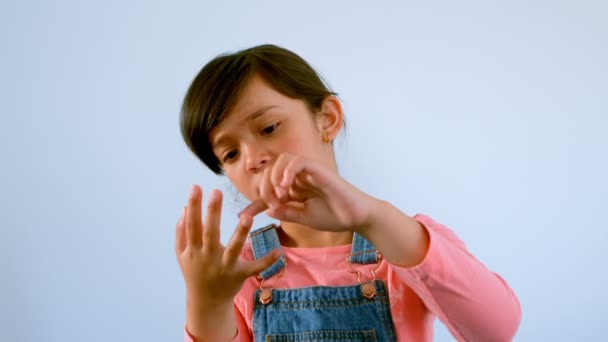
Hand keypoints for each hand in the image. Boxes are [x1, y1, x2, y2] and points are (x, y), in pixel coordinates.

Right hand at [175, 185, 279, 305]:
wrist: (205, 302)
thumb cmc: (194, 272)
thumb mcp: (181, 254)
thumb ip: (181, 232)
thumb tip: (184, 208)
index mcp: (193, 250)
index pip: (193, 224)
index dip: (193, 206)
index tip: (196, 187)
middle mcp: (208, 257)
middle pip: (210, 233)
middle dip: (213, 213)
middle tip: (217, 192)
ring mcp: (224, 267)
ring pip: (233, 248)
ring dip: (240, 233)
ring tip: (246, 216)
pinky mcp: (239, 275)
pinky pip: (254, 268)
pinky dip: (267, 261)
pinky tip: (278, 251)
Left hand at [239, 153, 378, 232]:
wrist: (358, 218)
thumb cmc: (335, 216)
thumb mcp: (304, 217)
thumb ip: (287, 212)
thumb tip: (268, 210)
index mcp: (296, 187)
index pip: (269, 187)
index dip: (255, 201)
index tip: (244, 216)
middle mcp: (300, 176)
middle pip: (271, 169)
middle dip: (264, 188)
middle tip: (271, 204)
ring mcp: (309, 171)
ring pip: (281, 160)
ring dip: (274, 178)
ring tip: (279, 196)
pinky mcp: (319, 169)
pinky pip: (297, 161)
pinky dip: (287, 171)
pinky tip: (285, 187)